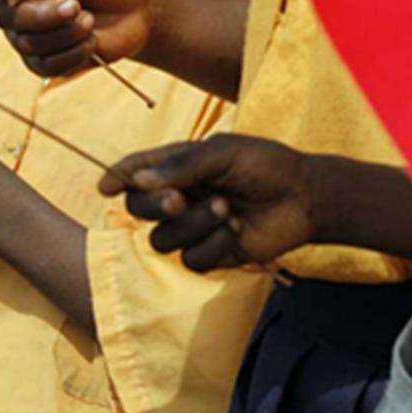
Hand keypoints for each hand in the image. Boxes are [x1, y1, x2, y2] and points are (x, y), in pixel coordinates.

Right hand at [0, 0, 163, 77]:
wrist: (138, 10)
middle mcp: (18, 5)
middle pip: (6, 16)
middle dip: (41, 14)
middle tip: (76, 5)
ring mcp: (28, 36)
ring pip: (27, 43)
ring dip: (64, 34)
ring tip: (90, 21)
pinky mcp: (44, 61)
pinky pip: (45, 65)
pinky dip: (71, 55)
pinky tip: (90, 42)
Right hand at [100, 135, 317, 272]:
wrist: (306, 198)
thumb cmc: (267, 165)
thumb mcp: (223, 153)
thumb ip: (179, 166)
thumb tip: (136, 181)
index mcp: (176, 168)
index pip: (134, 172)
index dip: (116, 179)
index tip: (105, 187)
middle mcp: (178, 198)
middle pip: (137, 208)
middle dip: (154, 206)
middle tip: (179, 199)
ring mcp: (191, 228)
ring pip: (162, 239)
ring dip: (194, 224)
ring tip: (227, 209)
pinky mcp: (209, 253)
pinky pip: (190, 259)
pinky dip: (213, 245)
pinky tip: (236, 231)